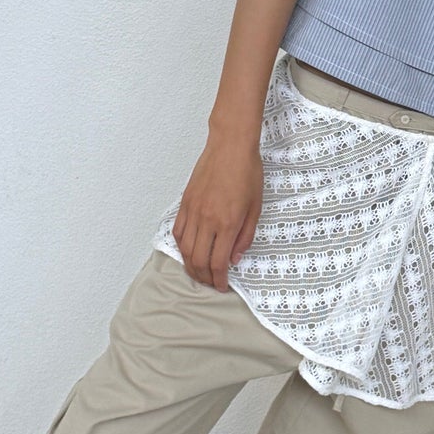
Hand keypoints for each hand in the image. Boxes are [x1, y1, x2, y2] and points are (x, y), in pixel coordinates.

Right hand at [171, 131, 263, 290]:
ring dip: (191, 266)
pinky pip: (178, 232)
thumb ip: (245, 236)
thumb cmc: (247, 173)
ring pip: (185, 250)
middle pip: (199, 261)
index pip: (218, 263)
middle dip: (204, 278)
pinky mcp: (185, 203)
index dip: (219, 280)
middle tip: (211, 283)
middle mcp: (207, 220)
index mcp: (228, 223)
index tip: (222, 285)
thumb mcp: (256, 208)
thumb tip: (235, 259)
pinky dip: (181, 247)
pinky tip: (188, 252)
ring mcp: (193, 212)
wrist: (230, 147)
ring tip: (199, 273)